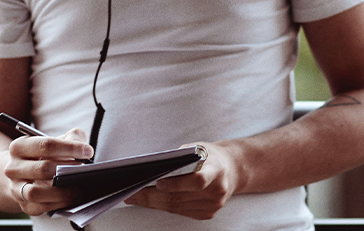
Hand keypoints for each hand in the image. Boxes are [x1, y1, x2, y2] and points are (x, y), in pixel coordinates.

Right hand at [4, 128, 92, 215]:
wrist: (24, 175)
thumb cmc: (45, 155)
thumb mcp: (56, 140)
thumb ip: (71, 137)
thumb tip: (84, 148)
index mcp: (19, 147)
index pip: (46, 145)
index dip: (69, 148)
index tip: (88, 151)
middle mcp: (13, 168)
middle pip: (42, 168)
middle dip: (66, 169)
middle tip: (83, 169)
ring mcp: (16, 188)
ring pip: (35, 192)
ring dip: (60, 191)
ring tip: (78, 186)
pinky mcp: (24, 205)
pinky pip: (41, 207)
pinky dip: (58, 203)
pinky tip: (72, 197)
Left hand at [125, 142, 240, 219]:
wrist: (232, 169)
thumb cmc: (209, 156)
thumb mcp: (197, 149)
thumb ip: (180, 159)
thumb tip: (151, 170)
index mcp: (217, 170)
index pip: (198, 181)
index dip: (177, 184)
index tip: (158, 183)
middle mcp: (217, 191)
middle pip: (181, 197)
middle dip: (152, 196)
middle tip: (131, 192)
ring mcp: (213, 205)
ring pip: (176, 207)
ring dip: (152, 203)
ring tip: (133, 196)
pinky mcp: (207, 213)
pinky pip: (180, 211)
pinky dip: (162, 206)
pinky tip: (148, 201)